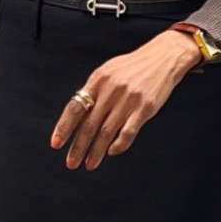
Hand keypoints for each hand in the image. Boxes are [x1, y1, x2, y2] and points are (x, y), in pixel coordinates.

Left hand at [50, 29, 203, 170]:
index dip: (64, 127)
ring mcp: (128, 100)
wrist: (164, 57)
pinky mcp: (144, 109)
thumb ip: (94, 90)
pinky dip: (119, 145)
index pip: (75, 107)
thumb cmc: (134, 65)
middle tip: (71, 163)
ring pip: (106, 132)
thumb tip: (78, 113)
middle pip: (89, 125)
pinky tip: (112, 152)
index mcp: (98, 80)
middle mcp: (111, 90)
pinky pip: (128, 133)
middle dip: (78, 147)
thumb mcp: (108, 71)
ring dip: (96, 152)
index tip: (56, 143)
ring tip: (89, 164)